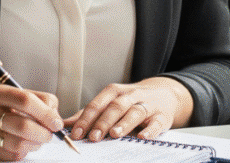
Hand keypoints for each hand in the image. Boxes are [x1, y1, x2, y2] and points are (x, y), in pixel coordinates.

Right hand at [0, 85, 63, 160]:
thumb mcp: (7, 94)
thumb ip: (34, 99)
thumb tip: (55, 114)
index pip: (25, 100)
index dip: (46, 113)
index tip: (56, 121)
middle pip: (23, 126)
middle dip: (44, 132)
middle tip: (50, 133)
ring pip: (19, 144)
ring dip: (36, 144)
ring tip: (39, 139)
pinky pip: (11, 155)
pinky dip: (25, 151)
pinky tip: (26, 145)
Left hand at [66, 77, 192, 141]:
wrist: (165, 95)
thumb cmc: (132, 102)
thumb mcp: (111, 103)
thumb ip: (89, 114)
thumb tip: (64, 124)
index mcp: (114, 92)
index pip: (98, 104)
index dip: (86, 119)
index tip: (76, 134)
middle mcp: (131, 95)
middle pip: (116, 106)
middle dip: (103, 122)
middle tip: (93, 137)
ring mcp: (147, 105)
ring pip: (135, 111)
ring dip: (124, 123)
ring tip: (115, 134)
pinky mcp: (162, 116)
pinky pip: (156, 122)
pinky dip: (150, 130)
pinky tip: (143, 137)